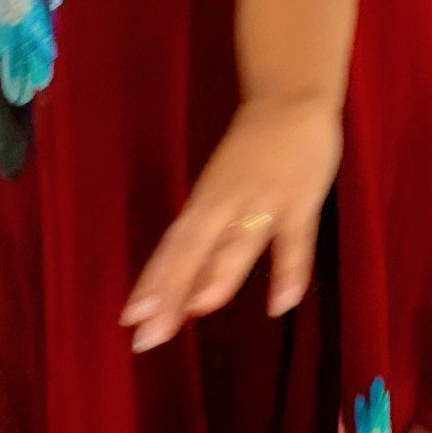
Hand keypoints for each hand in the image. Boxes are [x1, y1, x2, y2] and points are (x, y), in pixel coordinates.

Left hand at [121, 98, 341, 352]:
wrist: (293, 98)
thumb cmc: (253, 151)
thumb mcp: (222, 189)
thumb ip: (211, 236)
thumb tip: (190, 289)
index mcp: (206, 199)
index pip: (174, 246)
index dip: (153, 281)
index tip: (130, 320)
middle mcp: (227, 202)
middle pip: (194, 249)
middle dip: (172, 291)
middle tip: (150, 335)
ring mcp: (265, 201)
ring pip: (238, 241)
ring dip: (219, 273)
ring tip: (200, 307)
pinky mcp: (301, 200)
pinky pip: (296, 241)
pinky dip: (290, 271)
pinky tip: (281, 304)